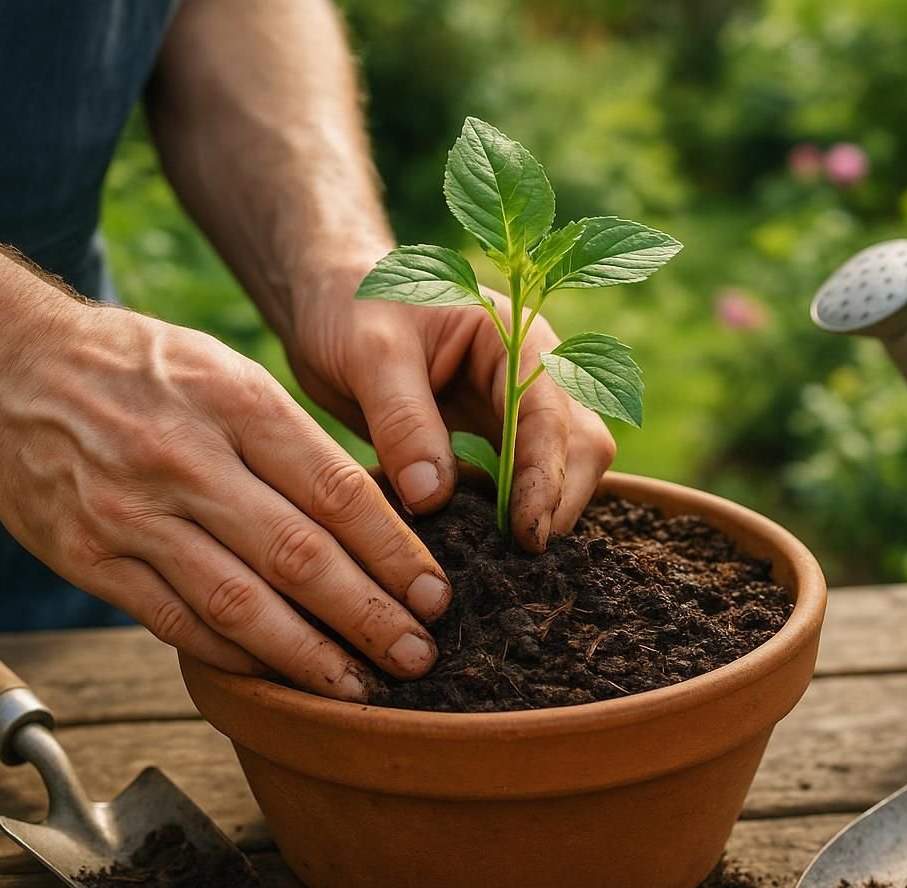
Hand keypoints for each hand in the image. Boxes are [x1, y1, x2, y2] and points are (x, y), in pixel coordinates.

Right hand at [0, 304, 450, 699]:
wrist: (7, 368)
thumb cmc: (141, 370)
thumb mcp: (226, 371)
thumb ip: (293, 441)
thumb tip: (378, 516)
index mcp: (235, 403)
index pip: (335, 491)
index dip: (393, 552)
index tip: (437, 595)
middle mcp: (186, 460)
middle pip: (298, 555)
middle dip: (368, 615)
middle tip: (419, 656)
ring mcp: (132, 514)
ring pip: (238, 603)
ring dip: (308, 655)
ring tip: (360, 687)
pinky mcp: (89, 559)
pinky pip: (176, 622)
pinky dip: (233, 656)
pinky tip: (279, 676)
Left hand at [285, 269, 617, 550]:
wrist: (327, 305)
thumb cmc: (351, 306)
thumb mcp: (370, 352)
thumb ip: (403, 420)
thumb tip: (434, 498)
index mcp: (516, 341)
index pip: (551, 415)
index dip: (545, 477)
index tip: (527, 533)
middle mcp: (530, 380)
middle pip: (578, 449)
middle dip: (557, 505)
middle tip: (516, 561)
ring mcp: (512, 417)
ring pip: (555, 477)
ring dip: (533, 518)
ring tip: (492, 563)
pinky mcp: (487, 449)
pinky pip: (510, 493)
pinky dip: (496, 522)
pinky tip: (467, 550)